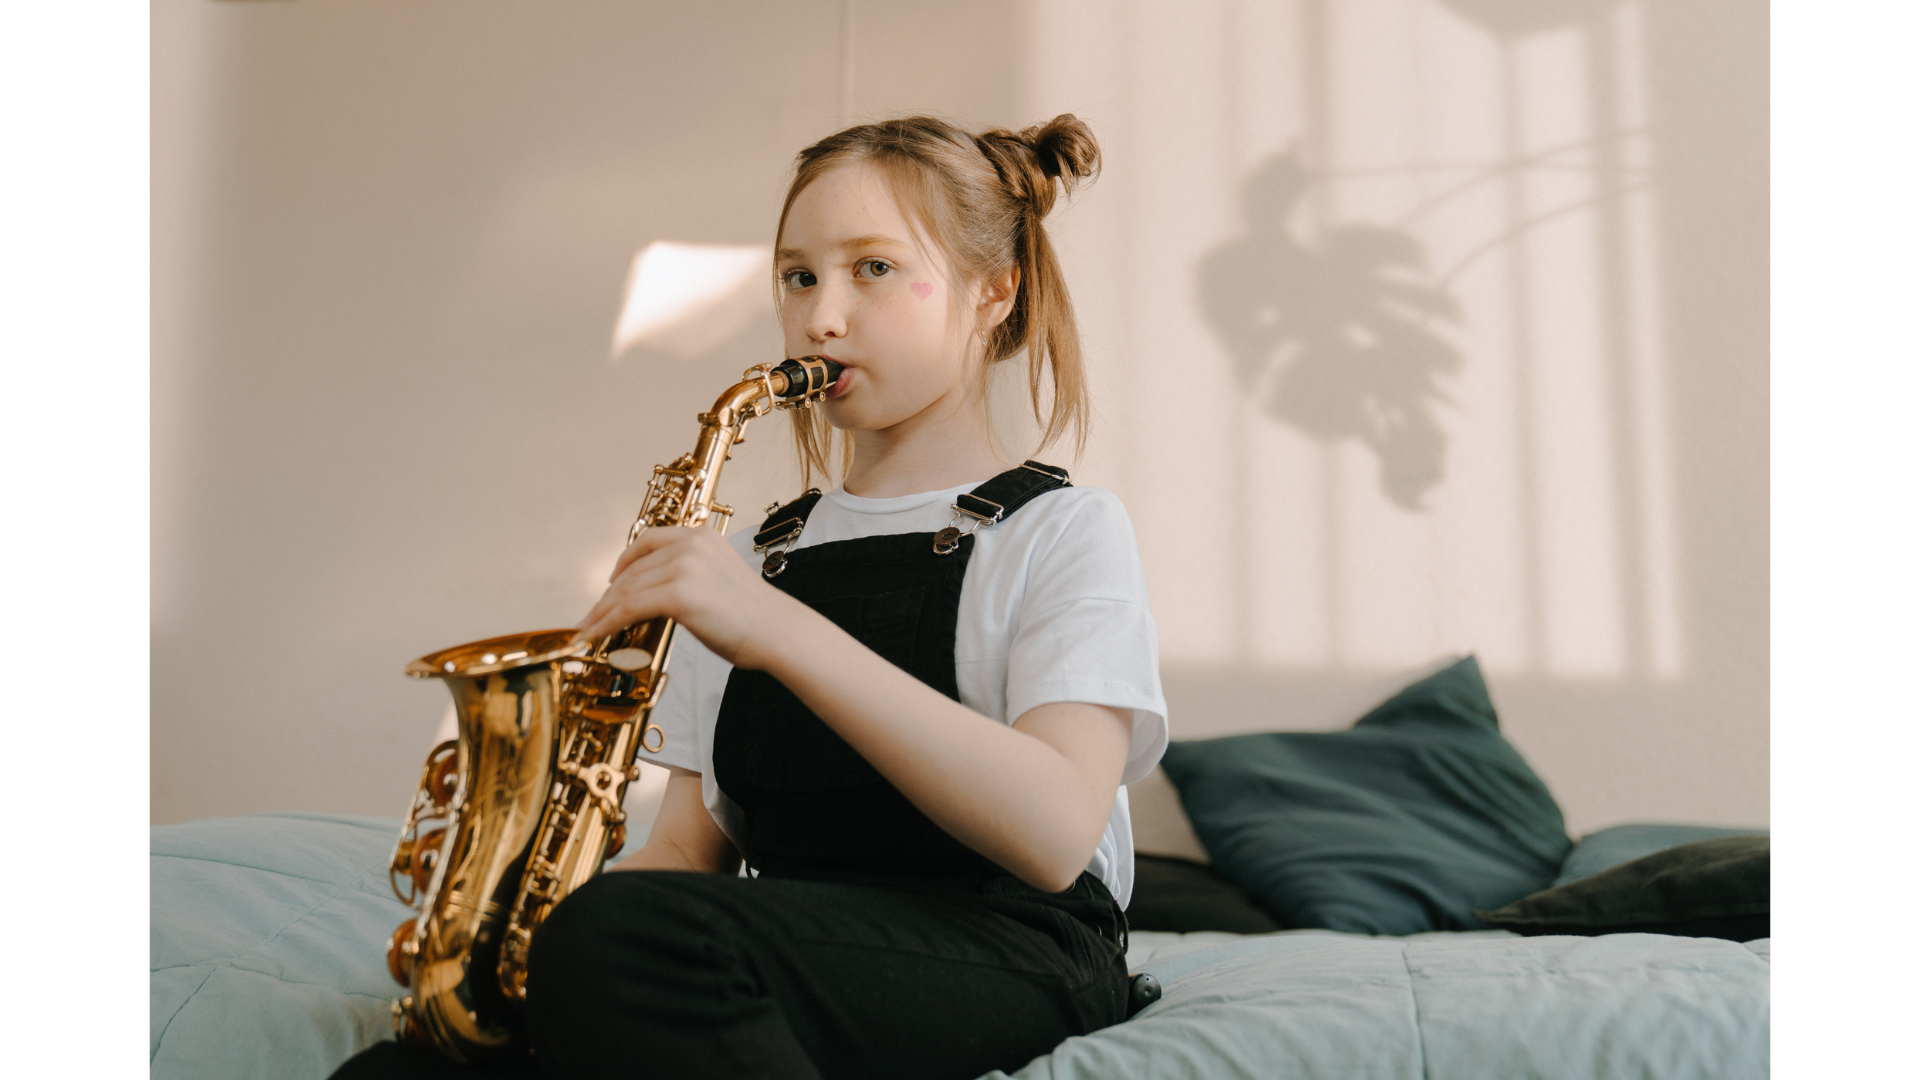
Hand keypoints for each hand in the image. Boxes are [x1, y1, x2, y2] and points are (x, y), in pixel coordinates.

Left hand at [574, 526, 801, 668]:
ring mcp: (683, 567)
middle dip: (608, 596)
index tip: (611, 583)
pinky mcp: (678, 593)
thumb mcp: (720, 581)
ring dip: (602, 612)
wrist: (777, 632)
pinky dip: (608, 623)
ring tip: (589, 630)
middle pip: (633, 569)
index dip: (624, 563)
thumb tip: (655, 597)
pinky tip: (597, 635)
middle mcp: (690, 544)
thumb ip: (690, 577)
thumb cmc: (753, 617)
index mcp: (702, 537)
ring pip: (627, 590)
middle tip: (592, 617)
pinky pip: (629, 608)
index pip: (648, 542)